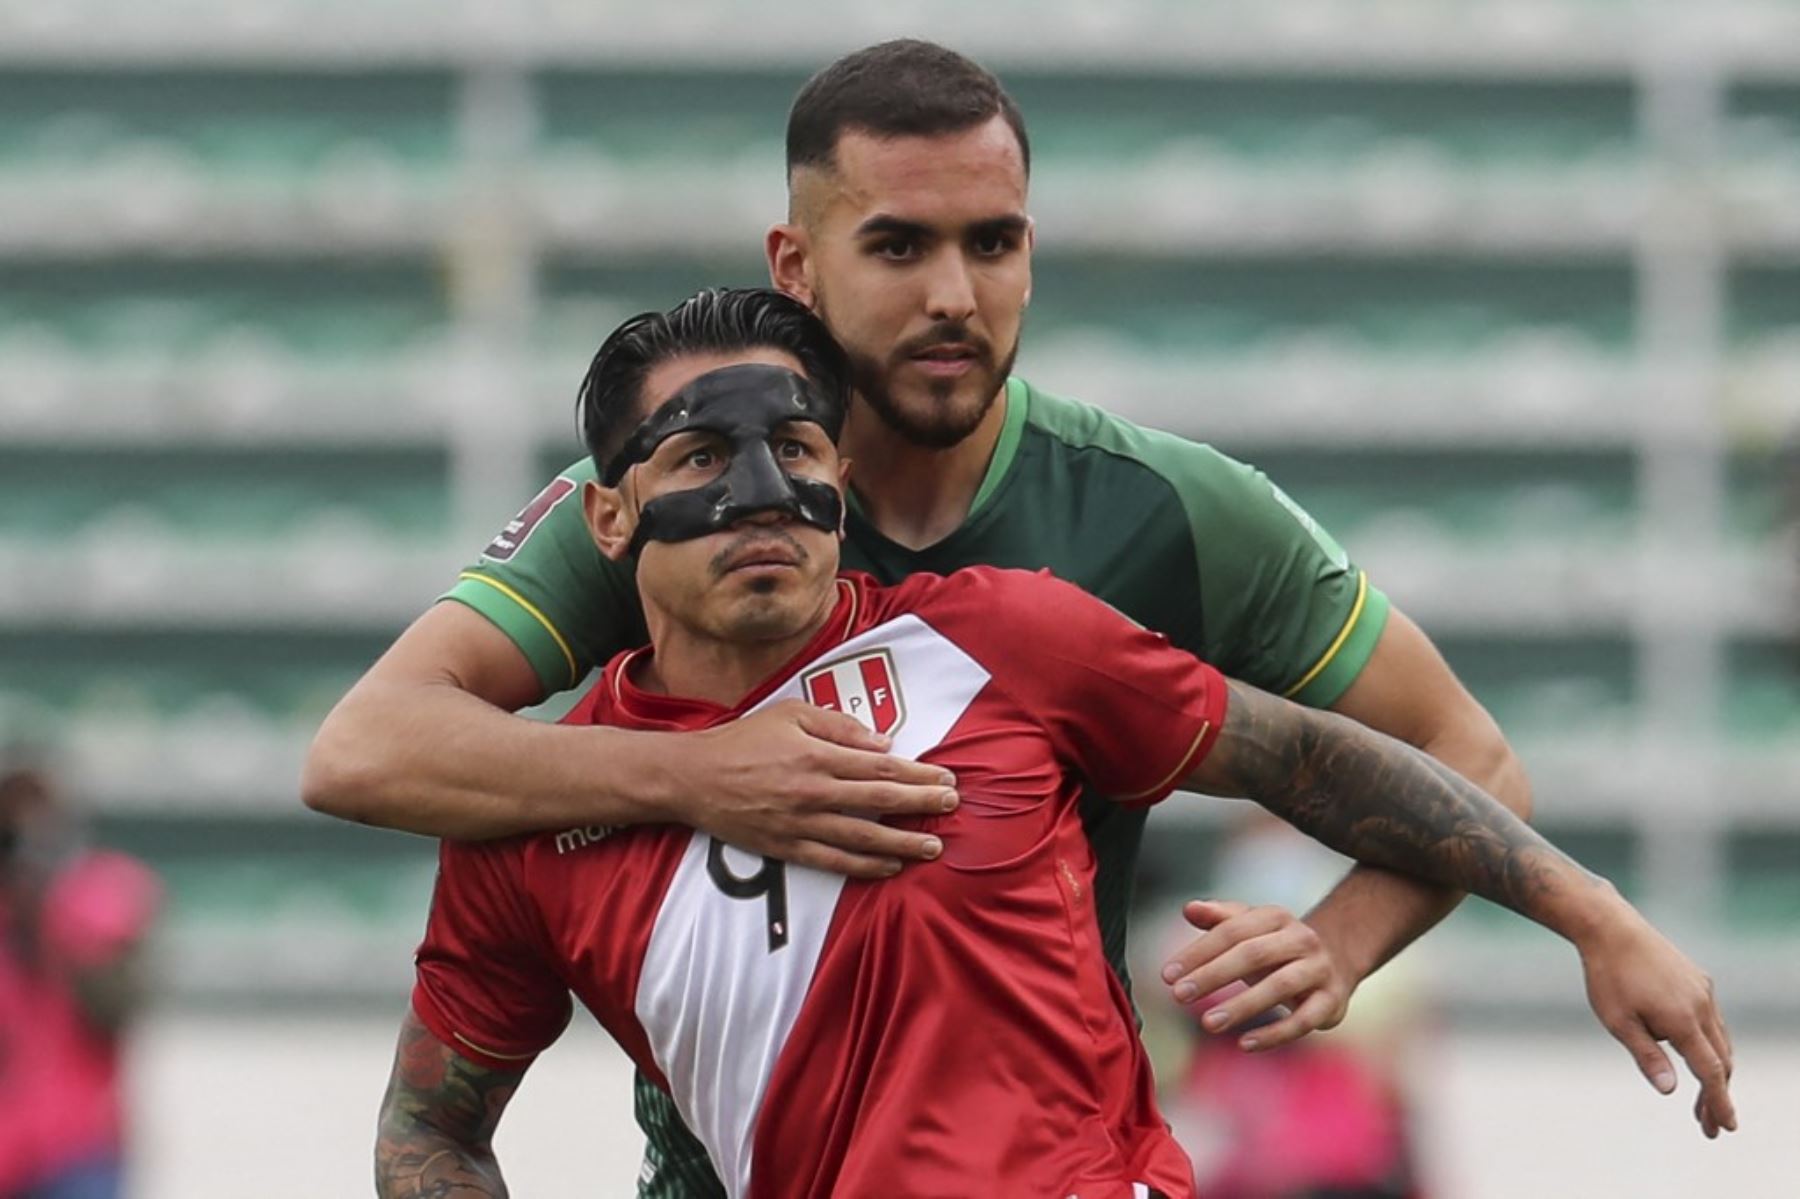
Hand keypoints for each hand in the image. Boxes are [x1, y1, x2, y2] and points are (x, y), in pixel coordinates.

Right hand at [667, 700, 958, 879]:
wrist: (693, 777)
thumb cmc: (744, 739)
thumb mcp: (791, 714)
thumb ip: (839, 726)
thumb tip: (883, 742)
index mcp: (816, 755)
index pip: (879, 767)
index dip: (917, 774)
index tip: (946, 778)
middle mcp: (812, 792)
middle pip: (879, 801)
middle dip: (920, 805)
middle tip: (952, 807)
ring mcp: (800, 824)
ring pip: (861, 837)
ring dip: (901, 842)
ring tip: (932, 846)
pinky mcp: (786, 848)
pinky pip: (833, 861)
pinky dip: (864, 865)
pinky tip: (889, 866)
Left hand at [1158, 899, 1356, 1050]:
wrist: (1334, 963)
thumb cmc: (1276, 948)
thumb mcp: (1249, 929)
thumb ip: (1219, 919)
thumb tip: (1189, 908)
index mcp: (1275, 917)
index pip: (1231, 931)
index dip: (1198, 952)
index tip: (1167, 975)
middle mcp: (1300, 939)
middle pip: (1253, 954)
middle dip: (1213, 975)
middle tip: (1179, 995)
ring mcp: (1318, 970)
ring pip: (1279, 987)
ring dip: (1241, 1006)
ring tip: (1208, 1023)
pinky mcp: (1331, 1001)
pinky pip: (1303, 1021)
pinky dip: (1273, 1034)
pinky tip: (1244, 1044)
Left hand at [1576, 907, 1736, 1137]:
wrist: (1610, 927)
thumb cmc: (1608, 976)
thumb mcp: (1619, 1022)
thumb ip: (1647, 1056)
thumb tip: (1670, 1091)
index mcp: (1683, 1020)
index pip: (1710, 1071)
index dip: (1719, 1102)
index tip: (1726, 1127)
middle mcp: (1701, 1006)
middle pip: (1721, 1060)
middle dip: (1717, 1094)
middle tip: (1709, 1125)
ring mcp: (1703, 991)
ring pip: (1720, 1039)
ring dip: (1715, 1070)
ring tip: (1701, 1098)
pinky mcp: (1698, 980)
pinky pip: (1712, 1019)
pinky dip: (1710, 1044)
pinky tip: (1695, 1054)